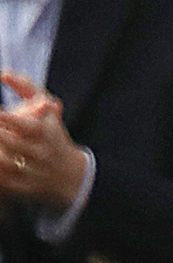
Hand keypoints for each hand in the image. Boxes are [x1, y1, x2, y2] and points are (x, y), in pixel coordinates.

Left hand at [0, 73, 89, 210]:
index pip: (17, 122)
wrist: (75, 178)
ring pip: (2, 162)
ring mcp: (32, 172)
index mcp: (44, 132)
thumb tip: (3, 74)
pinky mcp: (24, 188)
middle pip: (6, 140)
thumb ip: (27, 87)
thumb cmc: (54, 137)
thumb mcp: (50, 110)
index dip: (2, 116)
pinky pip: (2, 181)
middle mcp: (39, 153)